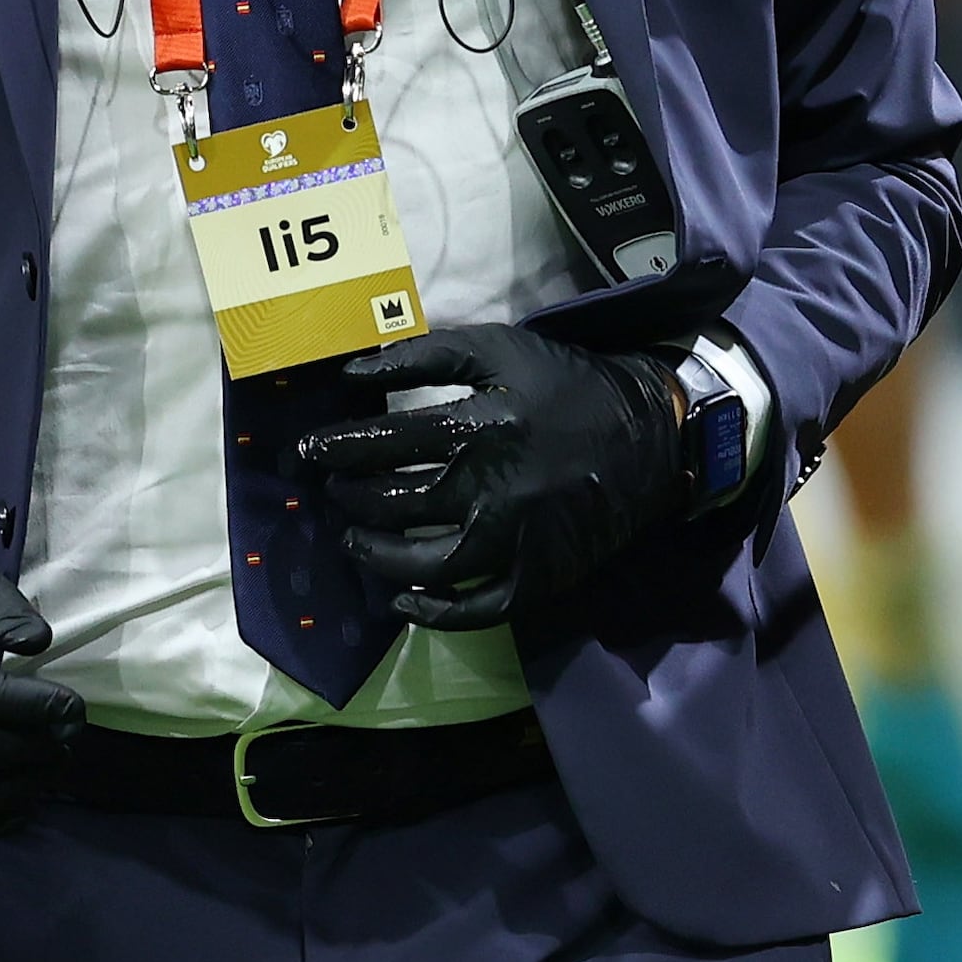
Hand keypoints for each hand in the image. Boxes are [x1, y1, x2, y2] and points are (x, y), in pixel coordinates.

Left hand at [297, 324, 684, 627]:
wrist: (651, 432)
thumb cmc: (567, 386)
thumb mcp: (501, 349)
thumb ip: (426, 355)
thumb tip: (352, 376)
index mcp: (483, 427)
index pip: (385, 443)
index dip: (336, 448)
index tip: (310, 451)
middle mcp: (494, 489)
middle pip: (397, 503)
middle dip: (351, 496)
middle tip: (335, 490)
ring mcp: (517, 540)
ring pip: (426, 564)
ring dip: (377, 554)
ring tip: (355, 540)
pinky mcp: (540, 575)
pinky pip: (477, 609)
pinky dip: (434, 612)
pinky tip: (403, 601)